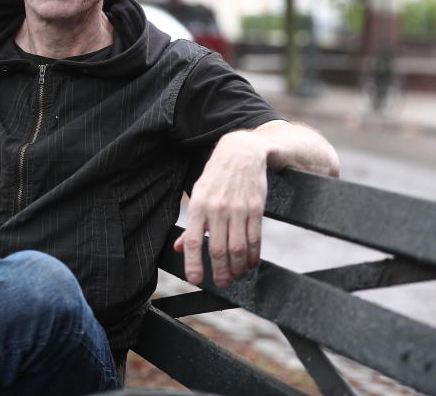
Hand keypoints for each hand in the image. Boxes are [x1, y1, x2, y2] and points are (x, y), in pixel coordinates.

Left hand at [173, 130, 267, 287]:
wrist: (242, 153)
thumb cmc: (216, 176)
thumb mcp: (198, 194)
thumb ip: (191, 224)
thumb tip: (179, 248)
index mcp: (198, 206)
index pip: (193, 241)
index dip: (193, 263)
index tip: (195, 279)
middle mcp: (217, 209)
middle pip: (218, 250)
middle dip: (220, 272)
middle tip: (222, 283)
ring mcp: (238, 209)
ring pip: (238, 248)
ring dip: (237, 268)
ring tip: (236, 276)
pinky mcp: (255, 209)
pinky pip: (255, 239)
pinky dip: (253, 256)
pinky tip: (250, 263)